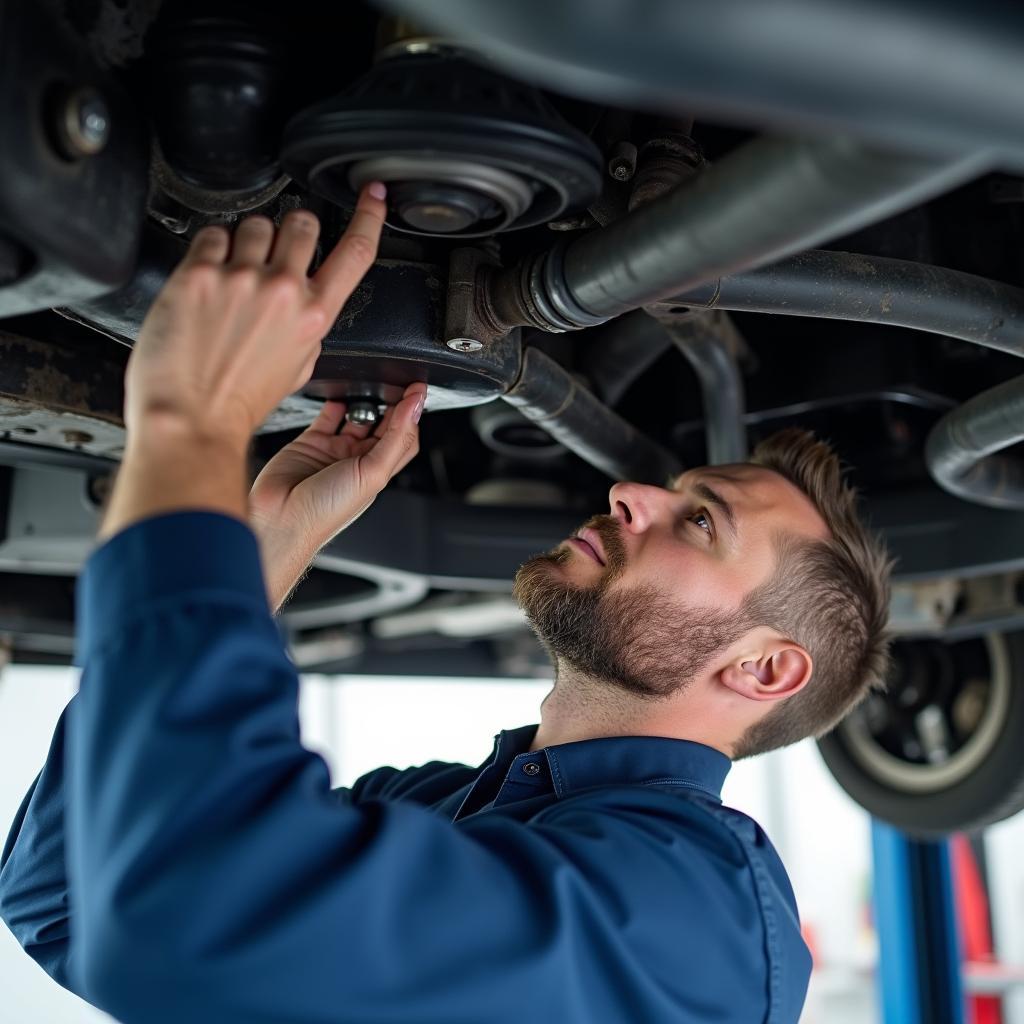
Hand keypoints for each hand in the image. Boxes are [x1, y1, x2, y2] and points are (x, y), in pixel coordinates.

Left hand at [122, 184, 388, 451]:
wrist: (189, 419)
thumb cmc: (238, 403)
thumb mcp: (297, 369)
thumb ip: (307, 327)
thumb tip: (305, 302)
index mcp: (314, 317)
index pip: (356, 251)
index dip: (370, 216)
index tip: (374, 195)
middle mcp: (283, 291)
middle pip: (302, 222)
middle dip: (292, 231)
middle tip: (274, 255)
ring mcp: (241, 278)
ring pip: (255, 223)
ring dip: (247, 241)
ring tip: (233, 278)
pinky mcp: (199, 273)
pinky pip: (212, 235)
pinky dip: (211, 251)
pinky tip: (208, 283)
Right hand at [250, 384, 426, 609]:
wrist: (280, 517)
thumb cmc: (325, 511)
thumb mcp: (372, 473)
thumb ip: (395, 437)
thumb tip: (414, 407)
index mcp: (378, 472)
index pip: (404, 438)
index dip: (412, 414)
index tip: (417, 390)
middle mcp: (358, 461)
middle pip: (383, 425)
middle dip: (392, 403)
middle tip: (397, 381)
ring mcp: (335, 451)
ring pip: (356, 418)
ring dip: (364, 400)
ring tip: (372, 382)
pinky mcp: (311, 442)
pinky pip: (327, 416)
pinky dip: (334, 402)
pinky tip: (340, 391)